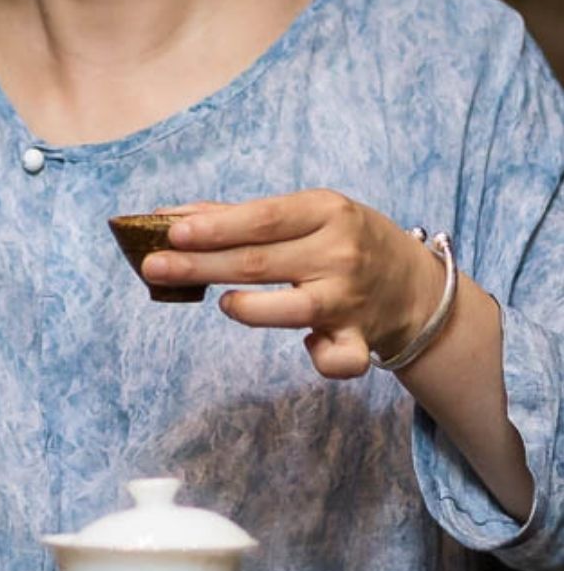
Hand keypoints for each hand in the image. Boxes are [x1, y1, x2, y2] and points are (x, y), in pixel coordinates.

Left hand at [141, 188, 446, 378]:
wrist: (415, 284)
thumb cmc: (341, 239)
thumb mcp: (306, 213)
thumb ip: (238, 216)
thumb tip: (165, 217)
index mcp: (326, 211)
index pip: (262, 218)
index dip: (215, 226)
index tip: (171, 231)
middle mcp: (340, 253)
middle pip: (261, 262)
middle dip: (201, 265)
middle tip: (153, 267)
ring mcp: (351, 299)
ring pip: (293, 309)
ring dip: (249, 308)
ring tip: (221, 302)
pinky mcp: (361, 339)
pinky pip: (339, 359)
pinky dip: (322, 359)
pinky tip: (307, 348)